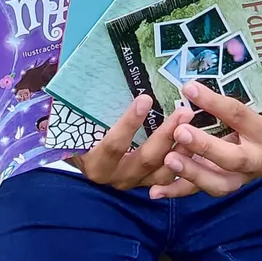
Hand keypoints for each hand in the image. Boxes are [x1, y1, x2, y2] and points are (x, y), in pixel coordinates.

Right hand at [70, 94, 193, 190]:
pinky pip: (172, 178)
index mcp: (96, 163)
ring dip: (181, 150)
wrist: (83, 160)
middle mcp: (116, 177)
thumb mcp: (73, 124)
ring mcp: (135, 182)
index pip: (114, 145)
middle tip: (183, 112)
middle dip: (166, 135)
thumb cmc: (79, 135)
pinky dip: (186, 164)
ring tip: (195, 126)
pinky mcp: (149, 183)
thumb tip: (62, 78)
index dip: (129, 123)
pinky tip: (199, 145)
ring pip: (163, 171)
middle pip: (145, 158)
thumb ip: (71, 109)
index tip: (145, 99)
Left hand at [148, 81, 261, 198]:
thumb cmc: (250, 122)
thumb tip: (188, 88)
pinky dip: (177, 191)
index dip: (213, 103)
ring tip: (169, 159)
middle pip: (233, 158)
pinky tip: (156, 190)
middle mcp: (256, 161)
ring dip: (192, 172)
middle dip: (205, 147)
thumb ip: (218, 103)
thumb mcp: (243, 109)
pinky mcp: (223, 189)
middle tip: (180, 132)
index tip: (188, 89)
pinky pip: (200, 193)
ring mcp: (240, 180)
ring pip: (218, 184)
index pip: (237, 115)